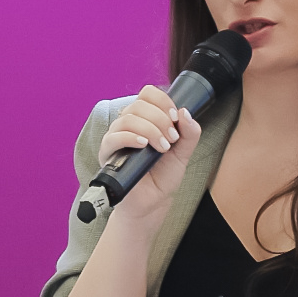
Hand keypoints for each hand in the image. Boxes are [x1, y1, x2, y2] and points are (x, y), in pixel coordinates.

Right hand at [99, 86, 199, 217]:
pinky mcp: (108, 153)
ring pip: (127, 118)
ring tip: (162, 147)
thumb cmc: (163, 176)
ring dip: (150, 129)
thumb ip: (190, 133)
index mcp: (145, 119)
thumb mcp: (183, 153)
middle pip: (139, 104)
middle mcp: (129, 124)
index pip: (148, 94)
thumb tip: (186, 112)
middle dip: (160, 119)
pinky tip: (144, 145)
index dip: (163, 101)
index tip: (175, 118)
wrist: (152, 202)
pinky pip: (113, 137)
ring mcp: (116, 138)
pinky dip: (130, 137)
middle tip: (172, 139)